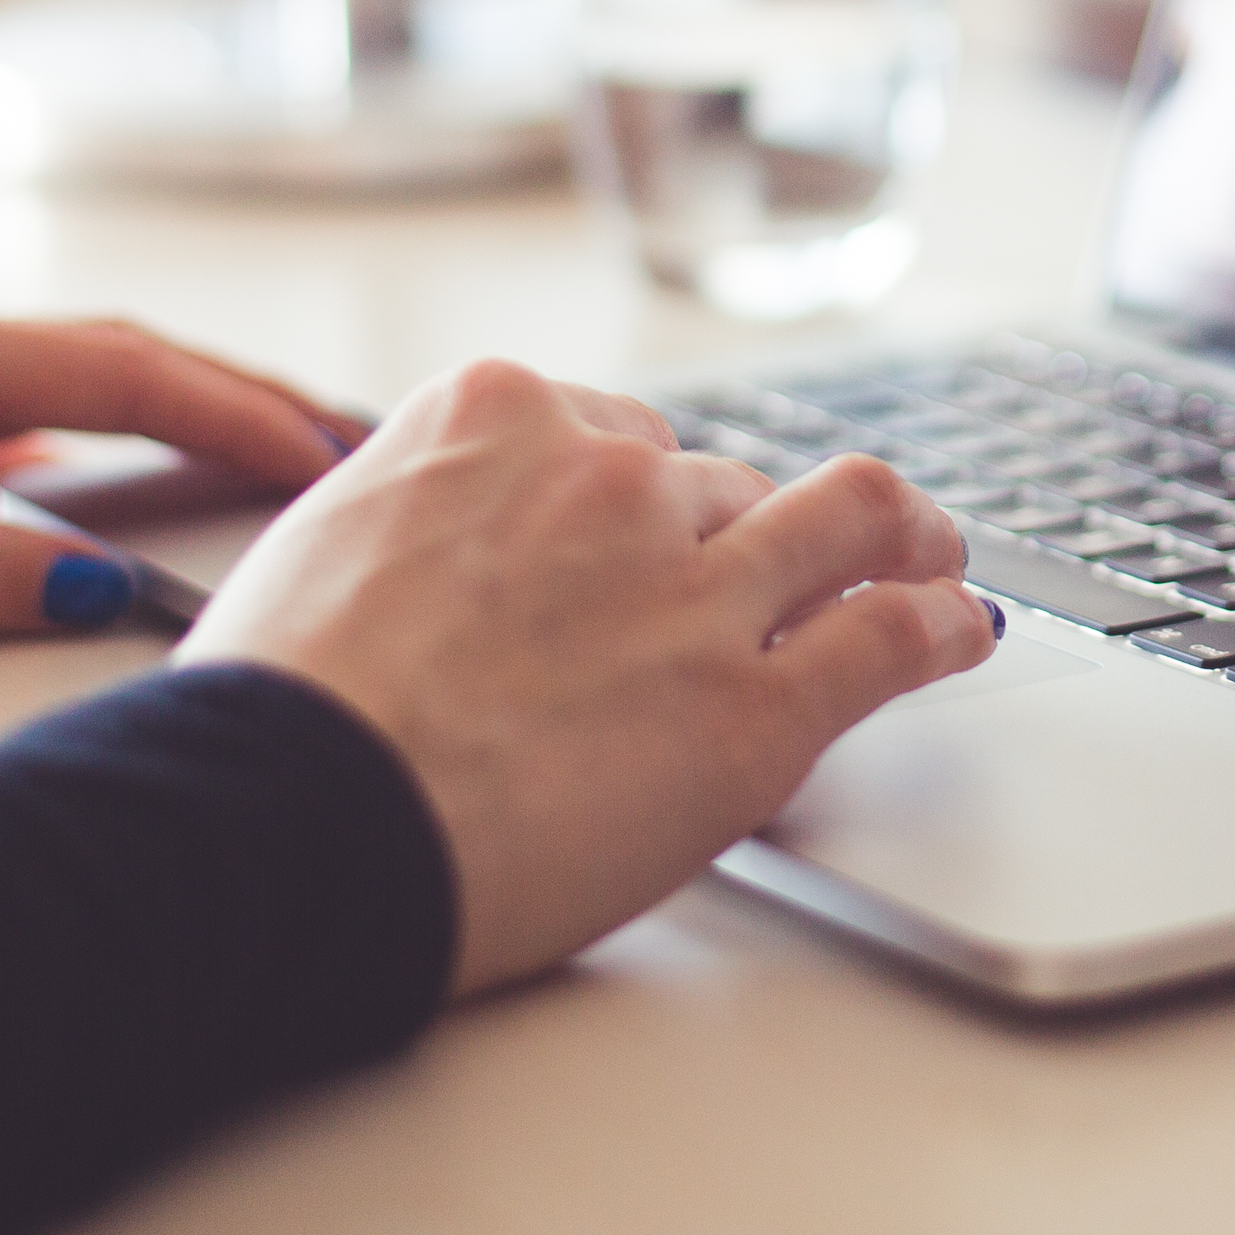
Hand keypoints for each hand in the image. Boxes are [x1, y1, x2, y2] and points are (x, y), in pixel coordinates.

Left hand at [0, 292, 348, 642]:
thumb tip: (100, 591)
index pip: (119, 370)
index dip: (236, 414)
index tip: (332, 453)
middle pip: (108, 356)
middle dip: (233, 396)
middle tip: (344, 438)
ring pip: (51, 389)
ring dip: (160, 416)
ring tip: (255, 458)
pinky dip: (70, 448)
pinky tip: (84, 490)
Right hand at [175, 357, 992, 996]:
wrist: (288, 817)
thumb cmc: (273, 716)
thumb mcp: (321, 550)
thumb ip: (410, 526)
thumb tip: (419, 561)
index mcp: (495, 417)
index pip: (616, 431)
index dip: (644, 494)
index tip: (662, 528)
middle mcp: (610, 477)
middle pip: (717, 485)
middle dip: (739, 539)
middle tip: (767, 584)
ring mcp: (694, 583)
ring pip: (843, 520)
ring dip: (895, 539)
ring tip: (932, 559)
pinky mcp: (755, 704)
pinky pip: (891, 636)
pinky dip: (943, 626)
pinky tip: (962, 630)